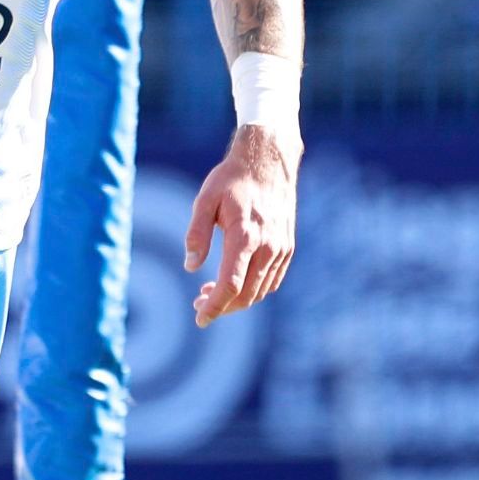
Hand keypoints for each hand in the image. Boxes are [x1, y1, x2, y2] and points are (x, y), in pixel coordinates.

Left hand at [184, 123, 300, 328]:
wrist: (269, 161)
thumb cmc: (232, 179)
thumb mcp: (205, 199)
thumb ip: (197, 234)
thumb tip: (191, 266)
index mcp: (245, 236)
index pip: (230, 285)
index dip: (214, 307)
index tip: (200, 318)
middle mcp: (268, 246)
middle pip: (246, 295)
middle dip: (222, 307)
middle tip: (199, 305)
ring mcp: (281, 248)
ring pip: (260, 291)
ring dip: (236, 300)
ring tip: (211, 293)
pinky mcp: (287, 247)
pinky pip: (272, 281)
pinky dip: (254, 290)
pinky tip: (235, 283)